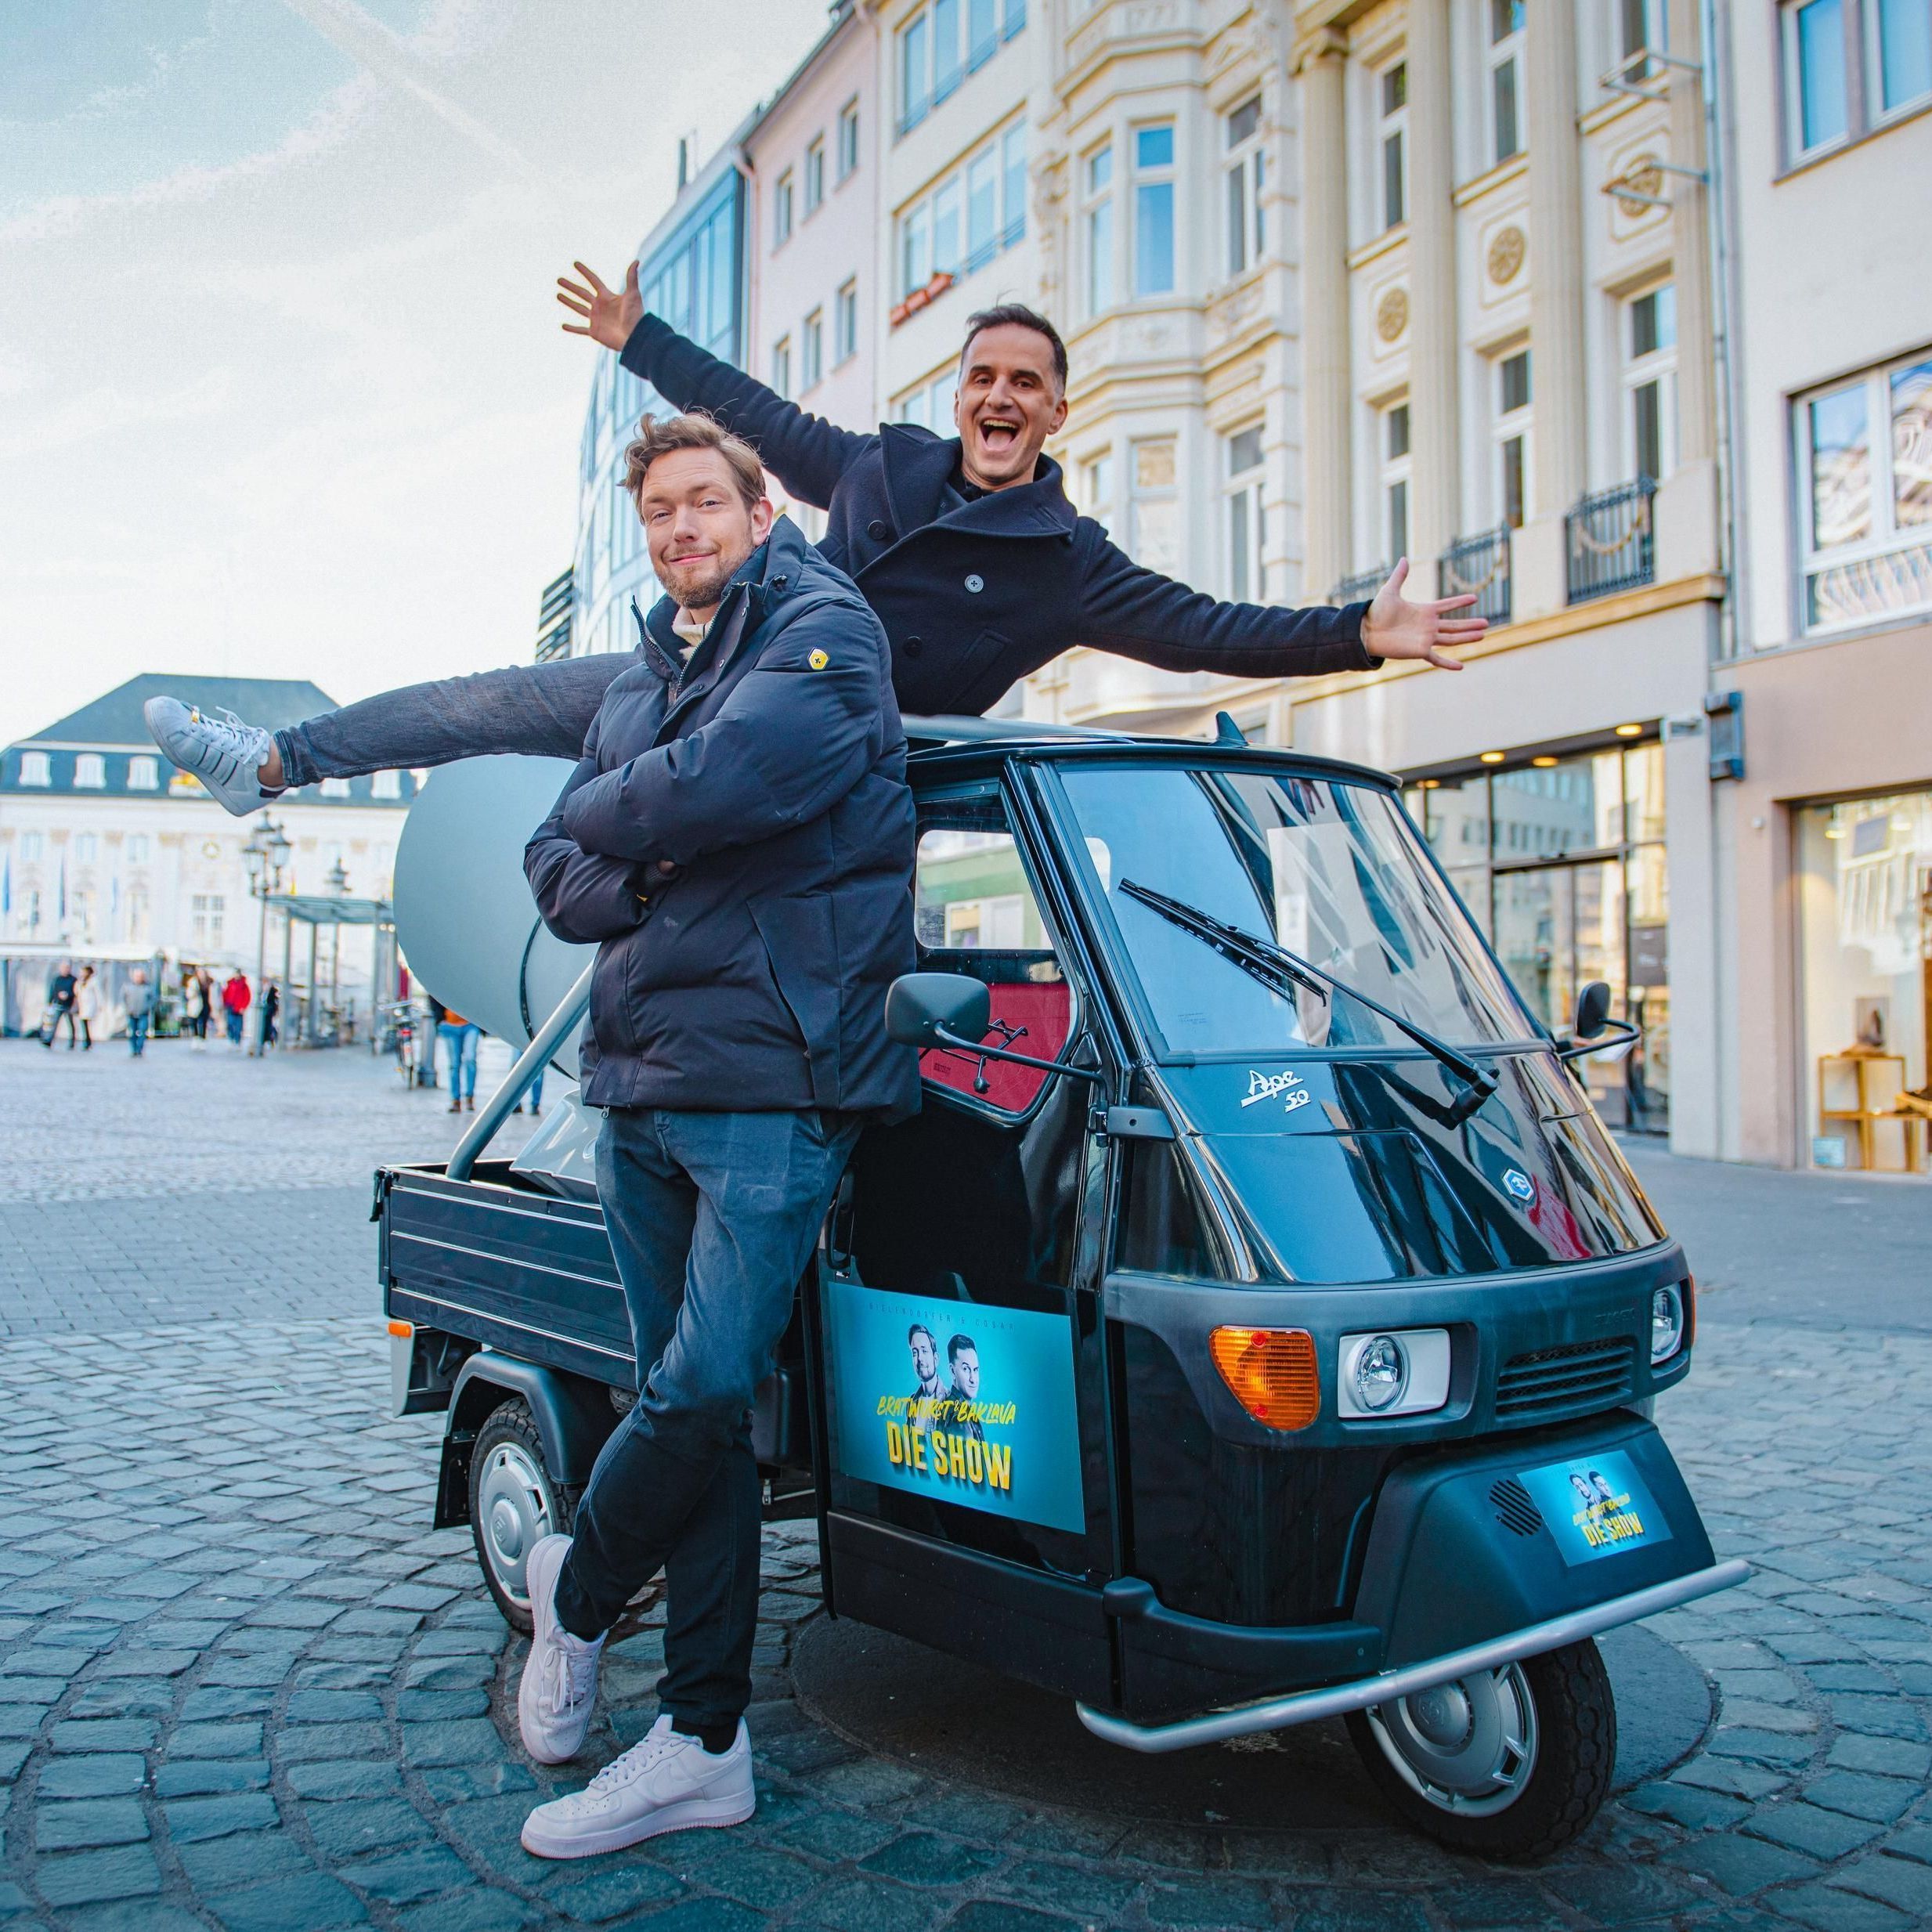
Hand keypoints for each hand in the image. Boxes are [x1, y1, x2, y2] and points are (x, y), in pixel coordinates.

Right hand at [557, 260, 643, 352]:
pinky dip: (572, 328)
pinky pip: (580, 330)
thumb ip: (632, 278)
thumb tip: (636, 260)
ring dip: (568, 302)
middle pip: (582, 293)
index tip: (575, 263)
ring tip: (558, 295)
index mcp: (606, 296)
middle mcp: (600, 306)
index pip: (593, 281)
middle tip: (559, 280)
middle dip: (570, 287)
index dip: (585, 272)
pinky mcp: (595, 332)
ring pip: (578, 308)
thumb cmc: (635, 316)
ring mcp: (596, 319)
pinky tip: (563, 325)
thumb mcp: (633, 295)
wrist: (635, 337)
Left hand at [1359, 558, 1486, 669]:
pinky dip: (1448, 663)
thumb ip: (1400, 576)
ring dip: (1467, 637)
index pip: (1447, 605)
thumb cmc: (1377, 612)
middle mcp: (1428, 625)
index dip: (1459, 602)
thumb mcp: (1390, 591)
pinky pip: (1437, 659)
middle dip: (1470, 624)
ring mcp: (1425, 639)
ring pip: (1452, 639)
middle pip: (1454, 625)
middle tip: (1486, 623)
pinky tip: (1461, 667)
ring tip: (1482, 635)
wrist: (1367, 631)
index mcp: (1424, 611)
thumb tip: (1403, 558)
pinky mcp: (1420, 651)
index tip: (1474, 598)